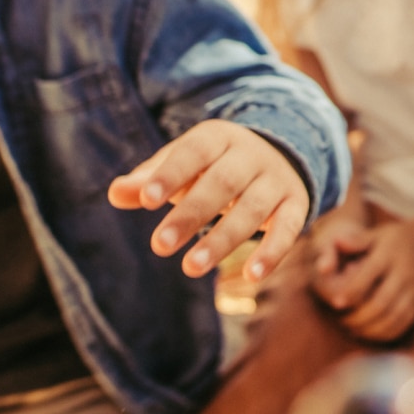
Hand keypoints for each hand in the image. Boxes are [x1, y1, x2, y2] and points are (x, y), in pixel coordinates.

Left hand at [108, 120, 308, 279]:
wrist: (279, 153)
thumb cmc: (213, 166)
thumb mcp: (183, 165)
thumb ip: (150, 180)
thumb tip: (116, 193)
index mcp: (219, 137)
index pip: (194, 152)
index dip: (172, 175)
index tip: (146, 201)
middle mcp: (251, 155)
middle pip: (223, 183)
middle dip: (191, 214)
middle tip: (158, 246)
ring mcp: (276, 179)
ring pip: (253, 209)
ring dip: (223, 239)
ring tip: (191, 268)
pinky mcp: (297, 203)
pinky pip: (289, 227)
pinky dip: (274, 251)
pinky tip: (252, 275)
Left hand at [311, 214, 413, 342]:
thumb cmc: (399, 238)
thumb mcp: (379, 233)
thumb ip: (357, 240)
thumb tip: (336, 241)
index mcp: (390, 255)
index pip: (367, 278)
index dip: (350, 293)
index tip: (335, 302)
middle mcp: (404, 274)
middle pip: (380, 303)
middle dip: (357, 317)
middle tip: (341, 319)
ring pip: (392, 318)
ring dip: (369, 329)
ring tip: (353, 328)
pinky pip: (403, 324)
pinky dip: (384, 334)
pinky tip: (369, 332)